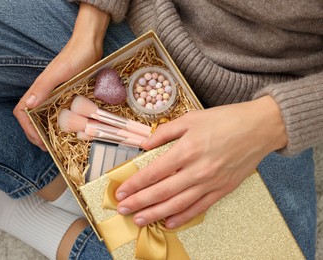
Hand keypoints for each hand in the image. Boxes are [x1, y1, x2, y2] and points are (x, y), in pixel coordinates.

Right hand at [13, 3, 109, 149]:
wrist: (89, 44)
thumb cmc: (74, 57)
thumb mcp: (58, 73)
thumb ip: (42, 87)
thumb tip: (27, 105)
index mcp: (38, 89)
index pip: (22, 111)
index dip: (28, 128)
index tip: (40, 141)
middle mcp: (43, 92)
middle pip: (30, 116)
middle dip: (35, 133)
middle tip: (47, 146)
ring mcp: (54, 93)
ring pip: (43, 114)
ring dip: (45, 129)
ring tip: (54, 140)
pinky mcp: (65, 92)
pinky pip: (57, 109)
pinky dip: (58, 121)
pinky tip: (69, 127)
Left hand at [115, 96, 286, 228]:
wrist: (260, 127)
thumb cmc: (226, 120)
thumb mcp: (191, 118)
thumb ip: (165, 132)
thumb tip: (146, 144)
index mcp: (188, 149)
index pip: (154, 172)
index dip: (135, 183)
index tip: (121, 191)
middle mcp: (198, 170)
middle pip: (162, 192)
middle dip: (139, 202)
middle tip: (123, 210)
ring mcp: (211, 182)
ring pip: (178, 204)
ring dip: (156, 214)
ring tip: (139, 220)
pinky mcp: (222, 190)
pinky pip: (199, 208)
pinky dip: (183, 217)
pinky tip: (169, 222)